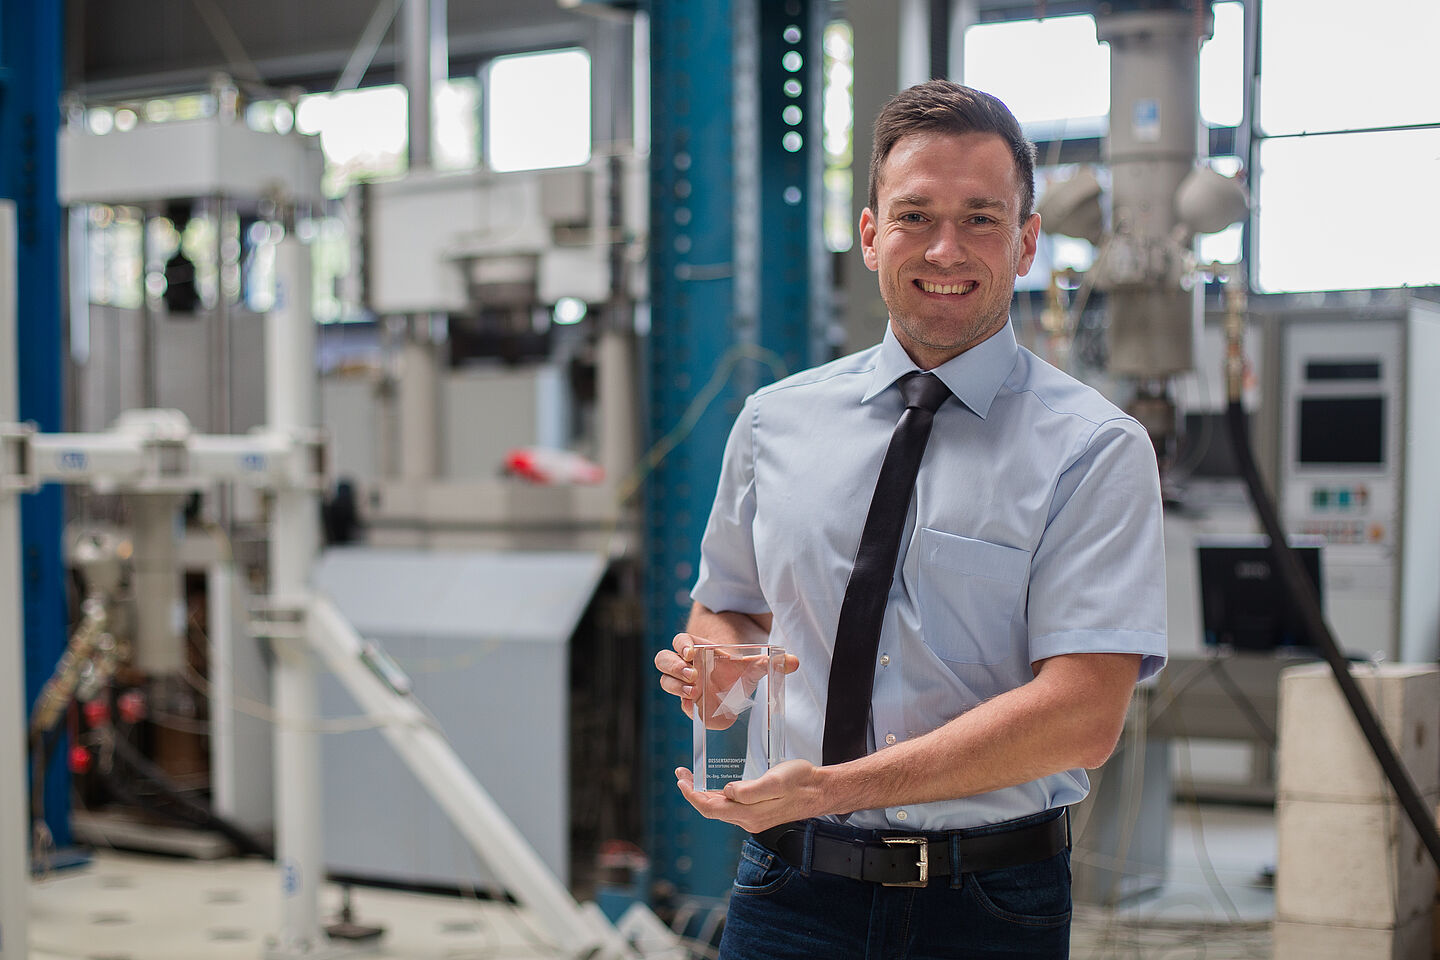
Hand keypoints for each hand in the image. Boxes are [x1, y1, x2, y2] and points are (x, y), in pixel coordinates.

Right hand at [655, 633, 797, 726]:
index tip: (692, 653)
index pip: (679, 642)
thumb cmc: (735, 668)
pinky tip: (696, 709)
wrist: (731, 684)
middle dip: (673, 667)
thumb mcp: (750, 664)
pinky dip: (685, 706)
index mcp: (696, 649)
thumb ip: (768, 663)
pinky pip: (680, 703)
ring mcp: (684, 684)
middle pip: (663, 660)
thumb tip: (793, 662)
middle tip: (691, 674)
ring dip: (675, 686)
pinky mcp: (688, 702)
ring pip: (666, 680)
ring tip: (692, 692)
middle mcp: (685, 665)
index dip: (681, 646)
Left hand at [675, 759, 827, 833]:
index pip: (710, 808)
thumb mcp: (775, 781)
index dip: (692, 796)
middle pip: (711, 810)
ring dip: (703, 794)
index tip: (681, 781)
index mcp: (749, 814)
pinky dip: (717, 796)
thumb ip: (750, 790)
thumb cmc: (801, 781)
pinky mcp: (759, 812)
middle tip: (681, 774)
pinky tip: (715, 786)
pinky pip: (731, 807)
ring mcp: (753, 818)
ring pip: (720, 809)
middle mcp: (748, 820)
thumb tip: (727, 791)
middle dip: (693, 793)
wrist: (821, 790)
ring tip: (692, 778)